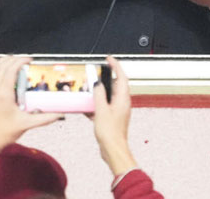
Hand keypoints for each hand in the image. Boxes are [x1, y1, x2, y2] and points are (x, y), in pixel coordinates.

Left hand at [0, 55, 62, 152]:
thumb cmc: (2, 134)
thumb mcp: (26, 124)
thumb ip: (45, 118)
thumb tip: (57, 114)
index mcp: (3, 93)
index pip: (11, 68)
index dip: (21, 60)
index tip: (28, 60)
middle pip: (2, 64)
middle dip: (13, 59)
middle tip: (23, 61)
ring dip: (4, 62)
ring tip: (13, 64)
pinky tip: (2, 75)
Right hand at [93, 56, 137, 175]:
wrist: (113, 150)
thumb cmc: (111, 133)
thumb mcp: (101, 110)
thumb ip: (99, 94)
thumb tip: (97, 84)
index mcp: (122, 98)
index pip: (121, 76)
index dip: (116, 65)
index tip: (109, 59)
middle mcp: (122, 103)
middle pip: (114, 85)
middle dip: (103, 80)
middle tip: (93, 77)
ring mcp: (118, 110)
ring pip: (108, 96)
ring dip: (98, 93)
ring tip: (88, 92)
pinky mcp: (112, 118)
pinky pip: (104, 106)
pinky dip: (96, 105)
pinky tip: (87, 109)